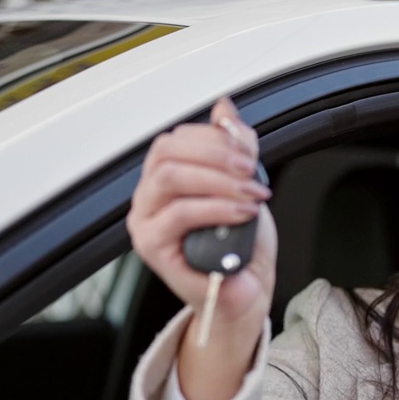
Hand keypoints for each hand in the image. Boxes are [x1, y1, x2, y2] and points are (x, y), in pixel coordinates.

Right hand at [127, 97, 277, 335]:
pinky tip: (242, 214)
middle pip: (167, 152)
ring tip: (252, 195)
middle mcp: (149, 198)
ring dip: (219, 181)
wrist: (243, 292)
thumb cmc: (239, 245)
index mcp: (164, 179)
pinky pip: (180, 214)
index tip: (248, 152)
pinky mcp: (152, 247)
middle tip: (251, 171)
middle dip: (216, 155)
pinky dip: (217, 208)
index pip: (175, 140)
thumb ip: (234, 148)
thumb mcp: (243, 186)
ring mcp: (146, 222)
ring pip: (171, 177)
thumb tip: (225, 107)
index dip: (213, 138)